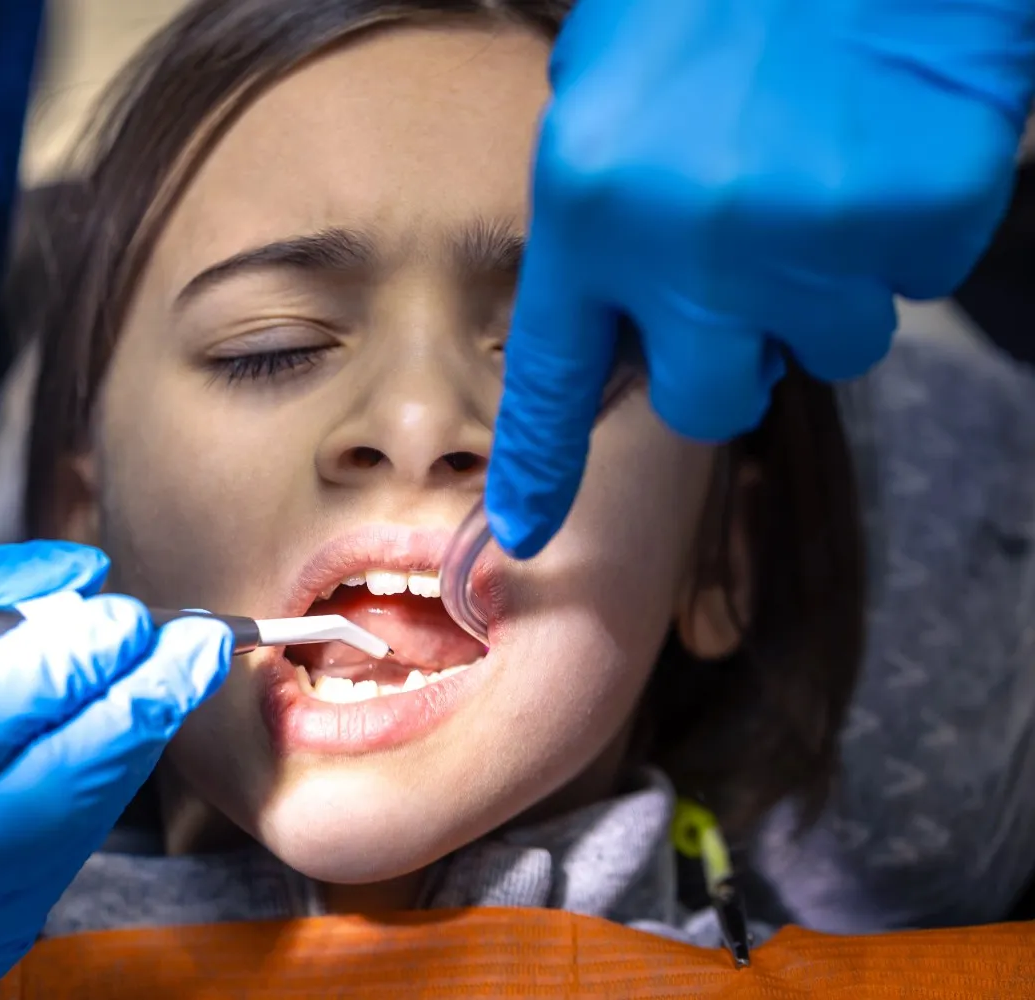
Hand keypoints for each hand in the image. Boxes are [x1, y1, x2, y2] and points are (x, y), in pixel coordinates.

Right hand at [0, 542, 231, 998]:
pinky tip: (114, 739)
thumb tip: (72, 576)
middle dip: (137, 703)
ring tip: (171, 674)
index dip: (69, 661)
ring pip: (68, 826)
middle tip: (197, 639)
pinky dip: (90, 793)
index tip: (126, 611)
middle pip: (47, 783)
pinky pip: (52, 862)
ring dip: (128, 744)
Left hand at [486, 0, 1034, 557]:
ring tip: (817, 176)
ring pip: (825, 347)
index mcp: (593, 211)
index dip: (542, 467)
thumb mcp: (603, 89)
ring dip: (821, 288)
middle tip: (741, 284)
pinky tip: (879, 147)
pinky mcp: (913, 223)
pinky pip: (908, 279)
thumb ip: (600, 208)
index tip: (523, 530)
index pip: (556, 382)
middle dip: (726, 363)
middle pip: (707, 402)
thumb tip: (618, 295)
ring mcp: (810, 245)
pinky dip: (897, 232)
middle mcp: (693, 252)